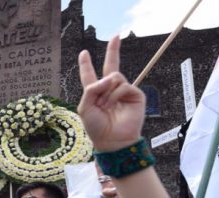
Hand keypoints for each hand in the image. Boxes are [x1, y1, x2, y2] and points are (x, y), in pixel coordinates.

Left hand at [77, 36, 144, 151]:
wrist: (112, 140)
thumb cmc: (96, 126)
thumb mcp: (85, 107)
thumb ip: (91, 88)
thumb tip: (109, 77)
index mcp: (95, 93)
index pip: (90, 75)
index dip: (86, 64)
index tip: (83, 53)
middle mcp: (109, 90)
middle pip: (111, 65)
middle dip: (113, 50)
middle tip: (116, 35)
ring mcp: (123, 92)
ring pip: (113, 76)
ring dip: (106, 91)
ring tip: (104, 106)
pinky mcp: (135, 95)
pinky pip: (122, 85)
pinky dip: (115, 95)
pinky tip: (113, 106)